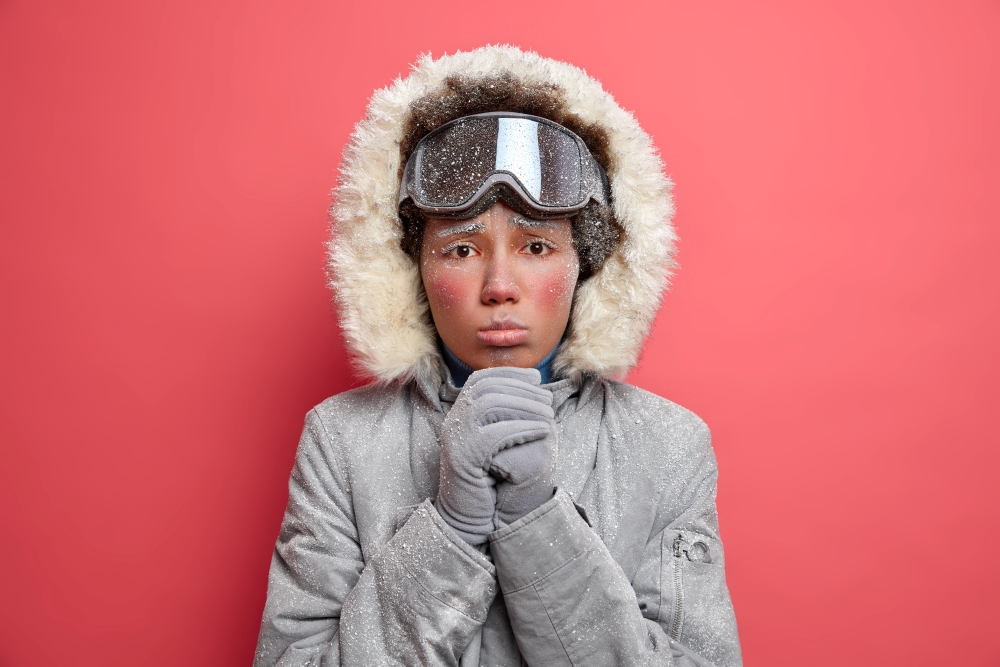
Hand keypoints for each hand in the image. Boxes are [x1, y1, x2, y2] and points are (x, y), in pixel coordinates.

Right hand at [435, 367, 553, 544]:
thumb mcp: (499, 439)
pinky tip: (543, 431)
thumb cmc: (492, 479)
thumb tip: (535, 380)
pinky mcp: (464, 457)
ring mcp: (455, 438)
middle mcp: (453, 422)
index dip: (510, 374)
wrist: (470, 518)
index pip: (482, 378)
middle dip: (522, 390)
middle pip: (487, 387)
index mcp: (459, 414)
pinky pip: (496, 433)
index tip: (537, 379)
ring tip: (549, 416)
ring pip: (491, 403)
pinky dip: (523, 427)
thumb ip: (509, 412)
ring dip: (526, 406)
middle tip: (548, 402)